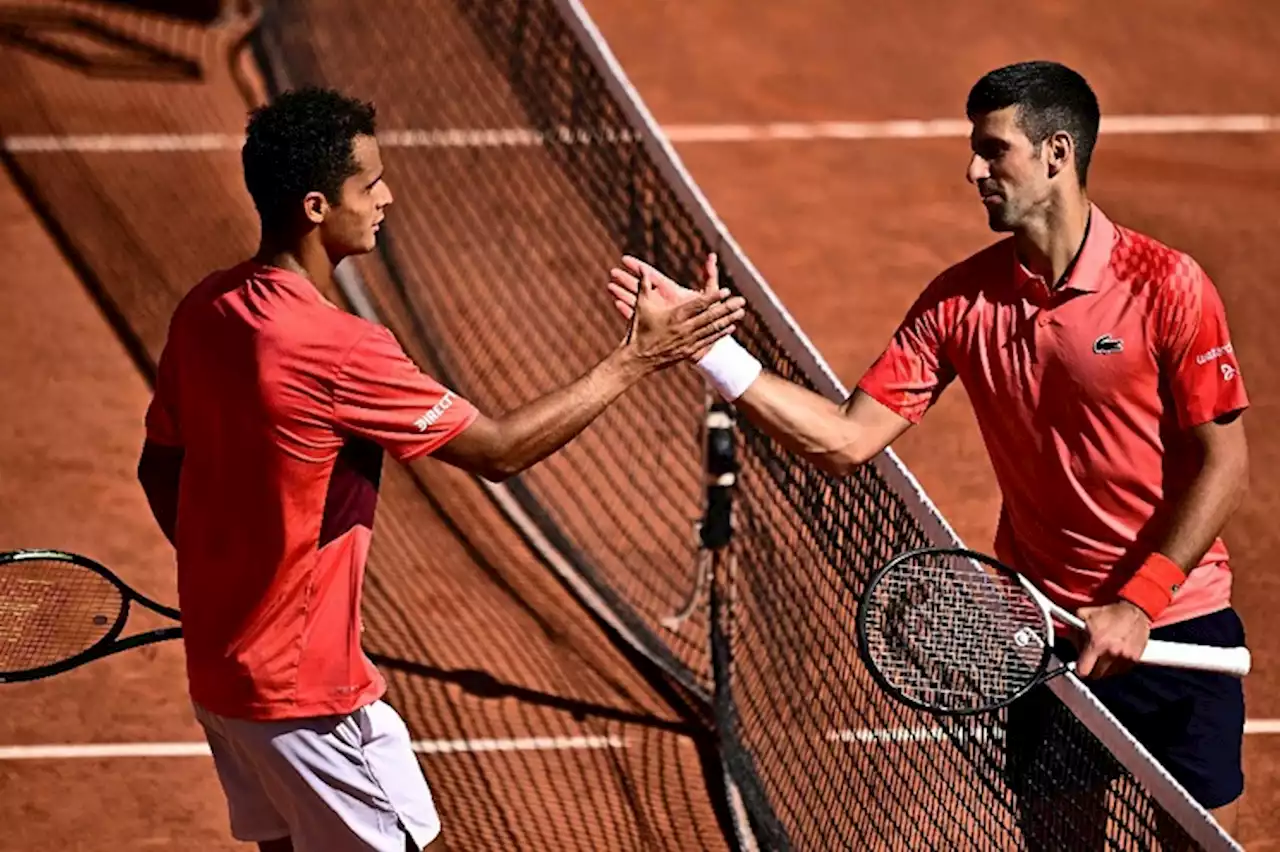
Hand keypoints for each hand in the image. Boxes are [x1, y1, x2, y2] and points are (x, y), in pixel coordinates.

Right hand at [621, 259, 745, 371]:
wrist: (637, 360)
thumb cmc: (638, 331)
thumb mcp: (641, 307)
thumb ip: (644, 286)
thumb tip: (644, 269)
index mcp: (675, 317)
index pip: (698, 305)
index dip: (713, 298)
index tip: (726, 291)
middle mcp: (684, 329)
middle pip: (711, 317)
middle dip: (727, 308)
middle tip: (742, 301)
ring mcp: (688, 341)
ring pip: (713, 329)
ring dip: (728, 320)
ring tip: (741, 313)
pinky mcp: (689, 351)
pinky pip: (708, 341)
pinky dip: (720, 334)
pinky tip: (730, 327)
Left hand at [1073, 600, 1150, 678]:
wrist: (1134, 611)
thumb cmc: (1109, 613)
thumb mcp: (1083, 615)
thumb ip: (1073, 631)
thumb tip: (1068, 642)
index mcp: (1096, 643)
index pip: (1083, 670)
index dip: (1079, 669)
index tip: (1079, 666)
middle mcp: (1111, 653)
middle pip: (1096, 675)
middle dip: (1091, 669)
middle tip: (1090, 660)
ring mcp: (1124, 658)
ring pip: (1109, 674)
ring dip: (1104, 668)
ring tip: (1103, 656)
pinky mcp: (1134, 660)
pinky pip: (1121, 671)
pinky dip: (1116, 666)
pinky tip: (1114, 656)